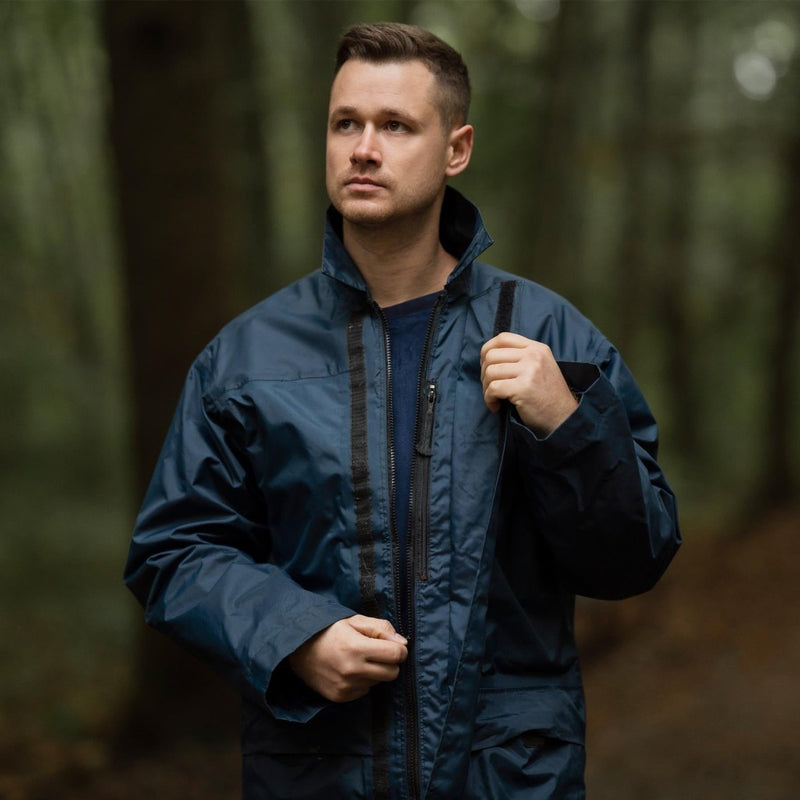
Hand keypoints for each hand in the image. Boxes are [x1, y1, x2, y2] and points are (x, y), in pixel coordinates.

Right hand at [287, 615, 407, 702]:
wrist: (298, 648)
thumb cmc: (329, 630)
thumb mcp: (355, 620)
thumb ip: (381, 628)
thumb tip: (403, 643)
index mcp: (357, 648)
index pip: (396, 655)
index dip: (399, 648)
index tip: (393, 644)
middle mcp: (352, 670)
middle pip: (392, 673)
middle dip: (390, 662)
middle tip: (377, 652)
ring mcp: (346, 687)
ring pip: (379, 682)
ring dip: (375, 672)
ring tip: (358, 659)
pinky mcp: (340, 697)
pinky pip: (365, 691)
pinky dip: (363, 681)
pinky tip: (349, 670)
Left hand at [480, 332, 577, 435]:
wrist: (564, 417)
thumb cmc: (547, 396)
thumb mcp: (540, 367)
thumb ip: (520, 358)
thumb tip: (488, 356)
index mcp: (536, 348)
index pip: (503, 338)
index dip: (487, 350)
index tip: (486, 366)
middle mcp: (533, 355)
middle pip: (492, 355)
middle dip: (484, 373)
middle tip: (490, 388)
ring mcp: (529, 370)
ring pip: (490, 372)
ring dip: (486, 388)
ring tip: (494, 398)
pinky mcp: (523, 388)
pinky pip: (493, 388)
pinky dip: (489, 399)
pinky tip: (496, 406)